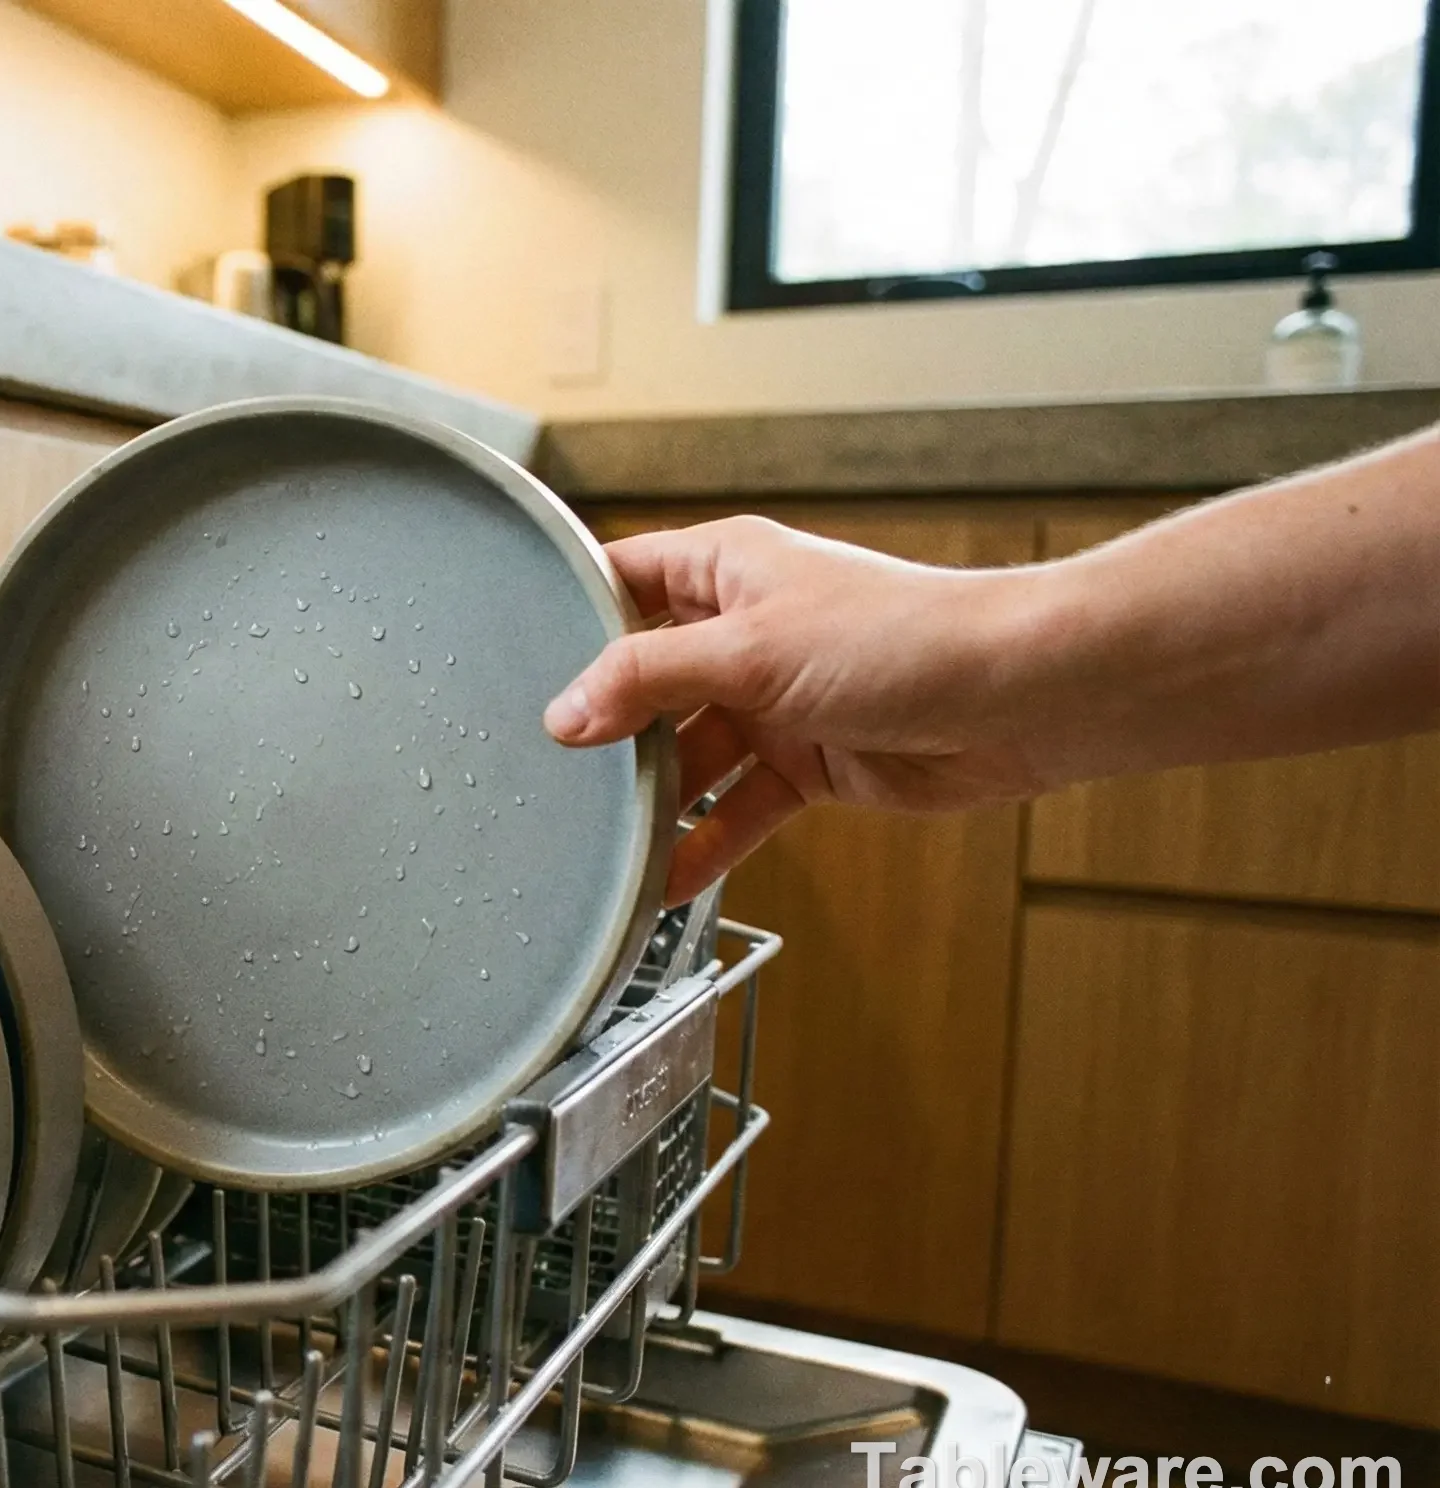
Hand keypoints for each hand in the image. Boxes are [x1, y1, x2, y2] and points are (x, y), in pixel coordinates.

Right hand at [543, 517, 1046, 903]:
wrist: (1020, 698)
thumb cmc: (903, 639)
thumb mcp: (751, 651)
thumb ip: (648, 681)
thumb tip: (564, 714)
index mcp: (727, 568)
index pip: (622, 578)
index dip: (568, 613)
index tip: (508, 659)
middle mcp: (744, 631)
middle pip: (645, 680)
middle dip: (604, 727)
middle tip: (541, 770)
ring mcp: (774, 700)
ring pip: (689, 753)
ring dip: (651, 798)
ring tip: (596, 841)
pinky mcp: (808, 763)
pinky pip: (737, 807)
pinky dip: (703, 841)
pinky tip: (663, 879)